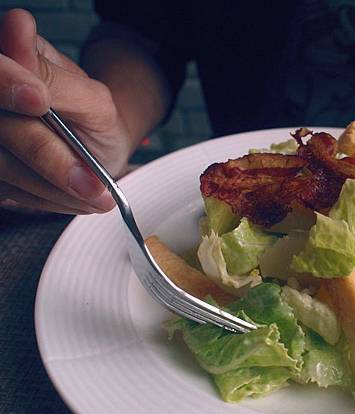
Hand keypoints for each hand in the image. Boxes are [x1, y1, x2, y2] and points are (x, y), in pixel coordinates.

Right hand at [0, 9, 132, 213]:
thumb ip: (58, 78)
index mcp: (11, 62)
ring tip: (97, 195)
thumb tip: (17, 26)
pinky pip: (10, 192)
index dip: (6, 81)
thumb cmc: (95, 120)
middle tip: (94, 185)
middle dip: (51, 160)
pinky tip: (77, 196)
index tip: (38, 99)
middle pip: (3, 128)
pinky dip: (49, 200)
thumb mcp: (93, 98)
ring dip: (56, 188)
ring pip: (5, 166)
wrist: (98, 150)